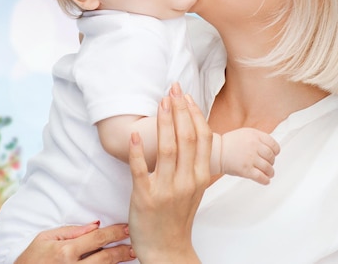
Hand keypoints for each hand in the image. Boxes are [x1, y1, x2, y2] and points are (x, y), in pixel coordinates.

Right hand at [15, 222, 133, 262]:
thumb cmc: (31, 258)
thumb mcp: (45, 238)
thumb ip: (71, 231)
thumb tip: (94, 225)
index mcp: (66, 251)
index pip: (97, 238)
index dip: (114, 233)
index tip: (127, 228)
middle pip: (104, 258)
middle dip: (121, 250)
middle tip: (134, 245)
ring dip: (118, 263)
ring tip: (130, 256)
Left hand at [128, 83, 209, 263]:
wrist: (167, 248)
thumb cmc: (179, 214)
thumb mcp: (195, 187)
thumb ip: (196, 162)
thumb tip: (194, 129)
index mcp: (201, 176)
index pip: (203, 138)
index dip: (195, 114)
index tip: (187, 96)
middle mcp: (187, 181)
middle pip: (187, 138)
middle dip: (180, 110)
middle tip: (173, 89)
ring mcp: (166, 189)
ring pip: (168, 149)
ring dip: (164, 122)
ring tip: (161, 102)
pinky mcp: (145, 197)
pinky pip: (141, 169)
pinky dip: (137, 151)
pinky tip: (135, 134)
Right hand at [220, 128, 280, 184]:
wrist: (217, 152)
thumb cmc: (230, 143)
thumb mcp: (245, 133)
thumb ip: (258, 138)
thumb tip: (270, 147)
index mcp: (255, 135)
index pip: (273, 145)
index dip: (276, 151)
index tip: (275, 154)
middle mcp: (254, 146)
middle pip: (271, 157)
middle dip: (272, 162)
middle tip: (269, 164)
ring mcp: (250, 158)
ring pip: (268, 168)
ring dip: (270, 172)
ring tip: (269, 173)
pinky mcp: (246, 170)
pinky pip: (261, 177)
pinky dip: (265, 180)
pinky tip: (266, 180)